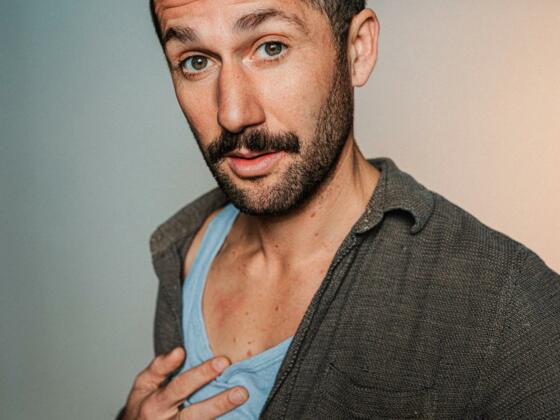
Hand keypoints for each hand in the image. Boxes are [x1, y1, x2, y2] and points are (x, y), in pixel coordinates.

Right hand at [122, 347, 248, 418]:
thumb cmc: (143, 406)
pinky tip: (237, 416)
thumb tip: (180, 351)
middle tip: (241, 390)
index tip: (223, 361)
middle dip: (218, 402)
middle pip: (194, 414)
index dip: (201, 374)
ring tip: (241, 400)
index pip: (179, 387)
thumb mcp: (143, 385)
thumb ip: (159, 367)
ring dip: (222, 414)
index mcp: (153, 404)